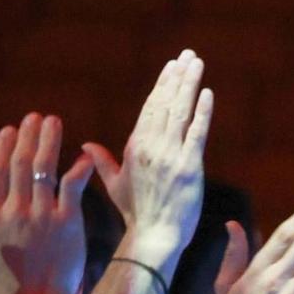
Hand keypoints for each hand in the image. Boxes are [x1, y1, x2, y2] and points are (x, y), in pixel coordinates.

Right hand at [0, 113, 92, 293]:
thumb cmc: (1, 289)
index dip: (3, 147)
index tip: (10, 130)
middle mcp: (15, 210)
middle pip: (21, 163)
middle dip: (28, 136)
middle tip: (35, 117)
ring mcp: (43, 215)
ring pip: (45, 169)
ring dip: (49, 142)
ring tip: (54, 122)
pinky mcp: (68, 224)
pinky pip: (73, 189)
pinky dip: (79, 171)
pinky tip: (86, 155)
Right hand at [85, 52, 212, 273]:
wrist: (153, 237)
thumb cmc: (136, 214)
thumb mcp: (115, 185)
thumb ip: (103, 162)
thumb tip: (86, 145)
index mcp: (135, 147)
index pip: (150, 108)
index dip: (162, 85)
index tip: (171, 66)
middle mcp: (151, 147)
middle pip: (165, 103)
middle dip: (177, 77)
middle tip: (188, 55)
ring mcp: (170, 156)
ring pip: (180, 112)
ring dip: (189, 85)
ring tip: (197, 63)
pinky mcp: (190, 167)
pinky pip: (197, 133)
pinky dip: (202, 112)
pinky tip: (207, 93)